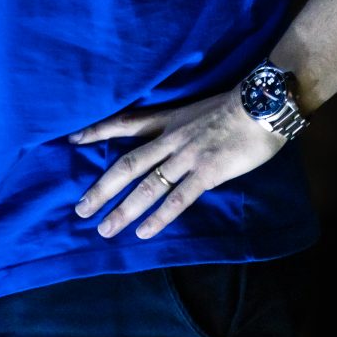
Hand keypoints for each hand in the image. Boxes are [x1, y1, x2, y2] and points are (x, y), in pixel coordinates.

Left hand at [69, 88, 283, 240]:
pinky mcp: (207, 172)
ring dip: (123, 209)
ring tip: (105, 230)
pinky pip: (178, 198)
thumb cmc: (237, 106)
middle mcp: (171, 138)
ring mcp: (187, 156)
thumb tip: (171, 149)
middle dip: (102, 188)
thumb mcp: (199, 110)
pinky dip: (159, 217)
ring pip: (147, 186)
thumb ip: (181, 128)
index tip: (73, 140)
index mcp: (168, 119)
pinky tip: (144, 232)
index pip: (125, 123)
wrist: (263, 104)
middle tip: (80, 209)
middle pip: (127, 164)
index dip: (98, 131)